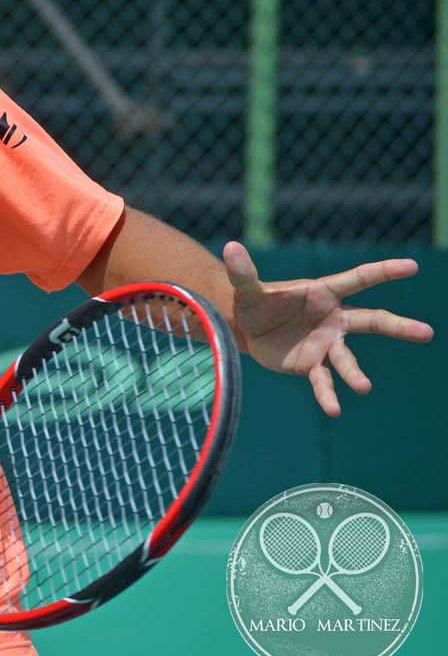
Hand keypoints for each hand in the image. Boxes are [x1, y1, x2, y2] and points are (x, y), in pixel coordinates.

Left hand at [222, 241, 433, 415]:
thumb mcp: (246, 288)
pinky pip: (323, 381)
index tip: (412, 266)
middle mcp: (332, 318)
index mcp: (323, 293)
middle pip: (372, 320)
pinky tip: (333, 409)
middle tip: (426, 332)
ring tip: (363, 386)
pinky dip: (328, 394)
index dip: (384, 272)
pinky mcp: (312, 365)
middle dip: (398, 326)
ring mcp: (325, 343)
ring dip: (355, 373)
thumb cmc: (254, 302)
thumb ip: (242, 272)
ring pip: (348, 358)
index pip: (358, 280)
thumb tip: (230, 247)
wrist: (244, 328)